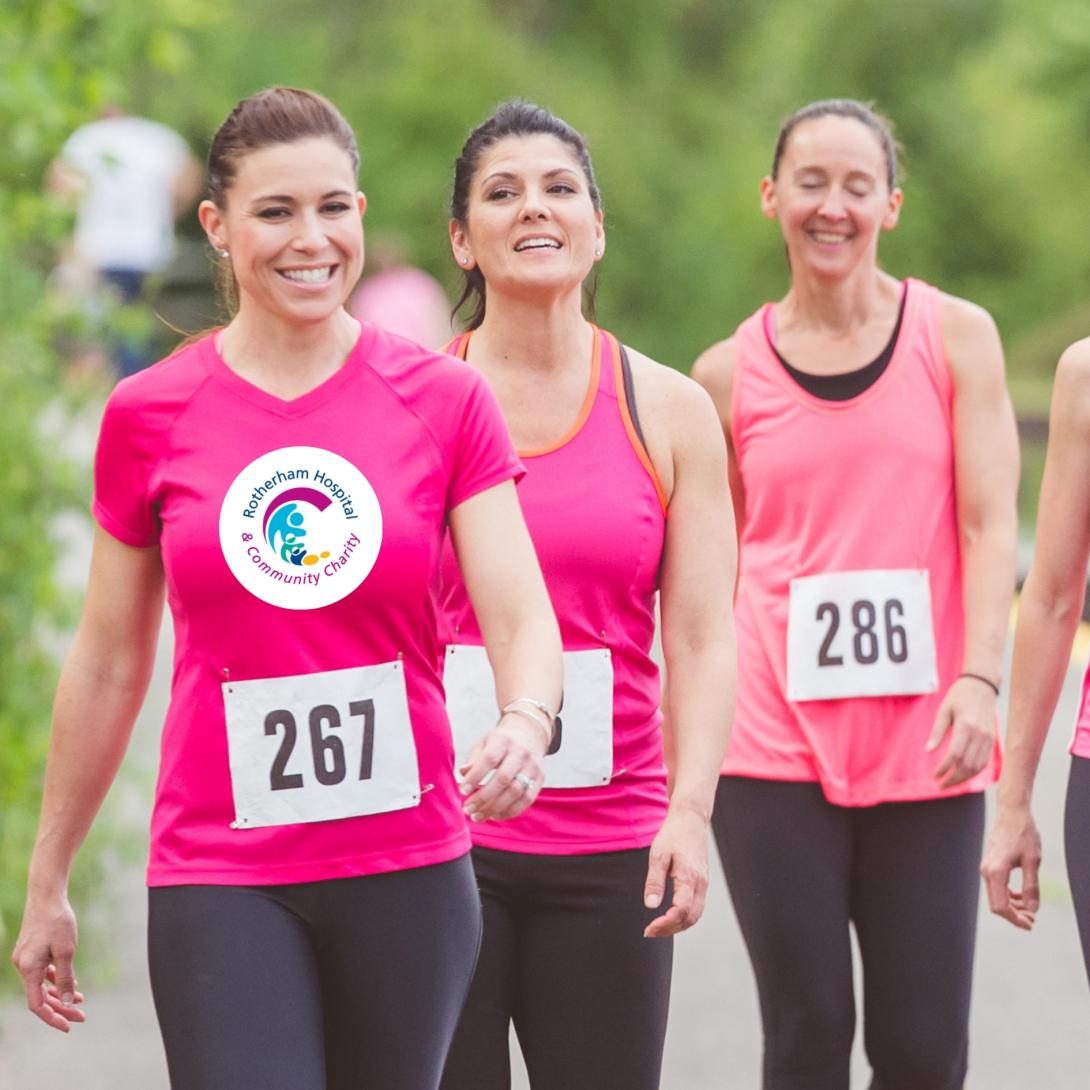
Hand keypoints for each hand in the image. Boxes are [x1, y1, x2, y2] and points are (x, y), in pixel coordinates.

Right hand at [11, 893, 85, 1031]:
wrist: (46, 895)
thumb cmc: (57, 921)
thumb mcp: (66, 950)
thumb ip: (66, 977)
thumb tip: (68, 1001)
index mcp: (28, 969)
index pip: (37, 1004)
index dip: (52, 1017)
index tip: (68, 1025)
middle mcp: (23, 966)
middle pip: (41, 996)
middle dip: (60, 1008)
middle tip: (81, 1016)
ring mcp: (26, 959)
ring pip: (42, 985)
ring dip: (60, 994)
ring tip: (80, 1000)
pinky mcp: (32, 951)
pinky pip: (43, 973)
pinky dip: (56, 980)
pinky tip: (71, 982)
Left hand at [458, 714, 545, 822]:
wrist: (529, 735)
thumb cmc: (499, 744)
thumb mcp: (484, 744)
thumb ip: (473, 759)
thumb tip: (463, 774)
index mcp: (503, 740)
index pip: (489, 759)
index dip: (475, 777)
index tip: (462, 791)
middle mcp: (520, 752)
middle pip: (503, 779)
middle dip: (483, 798)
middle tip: (468, 809)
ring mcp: (532, 766)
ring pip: (515, 792)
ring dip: (494, 808)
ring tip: (477, 816)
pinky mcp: (540, 778)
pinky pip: (526, 800)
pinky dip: (509, 811)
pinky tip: (494, 815)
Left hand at [643, 807, 708, 937]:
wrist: (691, 819)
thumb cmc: (673, 834)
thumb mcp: (658, 854)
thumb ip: (654, 881)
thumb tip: (650, 905)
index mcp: (689, 877)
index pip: (680, 911)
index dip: (665, 924)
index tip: (649, 928)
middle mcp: (700, 884)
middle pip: (690, 918)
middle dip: (670, 929)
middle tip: (650, 931)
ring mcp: (704, 883)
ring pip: (696, 915)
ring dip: (678, 925)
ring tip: (658, 927)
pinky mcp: (702, 882)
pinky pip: (697, 906)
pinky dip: (685, 917)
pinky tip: (670, 916)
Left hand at [926, 675, 996, 788]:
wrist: (982, 687)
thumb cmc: (959, 696)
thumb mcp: (944, 710)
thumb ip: (937, 731)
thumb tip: (929, 750)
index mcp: (966, 725)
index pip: (955, 754)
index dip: (945, 767)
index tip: (935, 775)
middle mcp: (980, 734)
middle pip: (967, 764)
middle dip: (953, 778)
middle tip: (940, 785)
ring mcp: (988, 738)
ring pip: (978, 766)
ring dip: (964, 778)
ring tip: (949, 783)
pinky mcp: (992, 740)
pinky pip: (985, 761)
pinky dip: (974, 772)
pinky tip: (962, 775)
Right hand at [981, 804, 1040, 930]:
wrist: (1011, 813)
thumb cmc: (1023, 834)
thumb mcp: (1032, 862)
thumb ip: (1031, 887)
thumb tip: (1032, 910)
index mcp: (996, 872)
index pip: (1001, 906)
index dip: (1015, 920)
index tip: (1031, 924)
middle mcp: (986, 871)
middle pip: (996, 904)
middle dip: (1014, 916)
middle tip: (1032, 920)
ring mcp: (986, 867)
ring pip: (996, 896)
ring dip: (1012, 906)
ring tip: (1030, 910)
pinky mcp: (989, 864)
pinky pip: (996, 886)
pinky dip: (1008, 895)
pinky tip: (1021, 896)